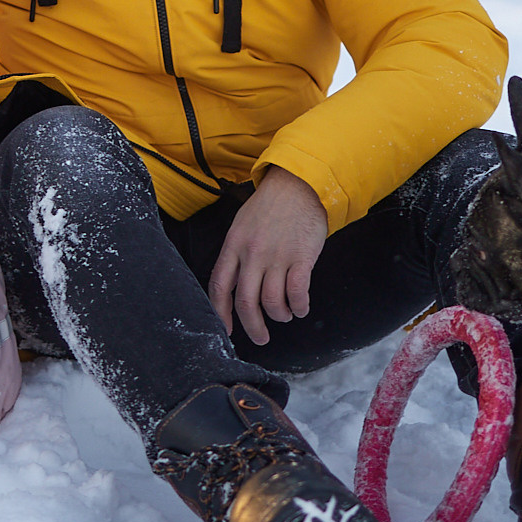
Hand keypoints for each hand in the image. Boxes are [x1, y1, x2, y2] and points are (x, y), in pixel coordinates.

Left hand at [207, 168, 328, 346]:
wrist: (299, 184)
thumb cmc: (270, 204)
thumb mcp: (242, 224)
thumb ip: (237, 253)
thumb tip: (236, 284)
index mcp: (234, 245)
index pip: (220, 286)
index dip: (221, 313)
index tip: (227, 329)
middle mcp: (252, 254)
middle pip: (246, 303)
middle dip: (253, 327)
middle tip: (260, 337)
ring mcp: (277, 256)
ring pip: (272, 302)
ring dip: (279, 315)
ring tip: (284, 315)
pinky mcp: (301, 258)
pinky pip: (297, 293)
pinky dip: (298, 307)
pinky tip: (300, 308)